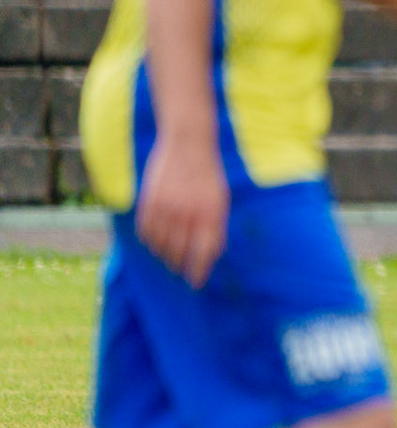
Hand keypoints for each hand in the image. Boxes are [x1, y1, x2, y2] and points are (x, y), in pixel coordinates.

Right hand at [136, 131, 228, 287]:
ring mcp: (166, 208)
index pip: (203, 253)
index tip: (195, 282)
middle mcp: (187, 214)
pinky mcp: (149, 202)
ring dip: (164, 254)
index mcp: (210, 214)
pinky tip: (156, 241)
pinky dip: (150, 241)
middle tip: (179, 268)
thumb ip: (215, 227)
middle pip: (179, 253)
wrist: (188, 145)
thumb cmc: (208, 176)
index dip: (198, 271)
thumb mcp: (220, 200)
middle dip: (179, 264)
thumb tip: (211, 256)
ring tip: (168, 256)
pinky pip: (145, 232)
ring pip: (160, 245)